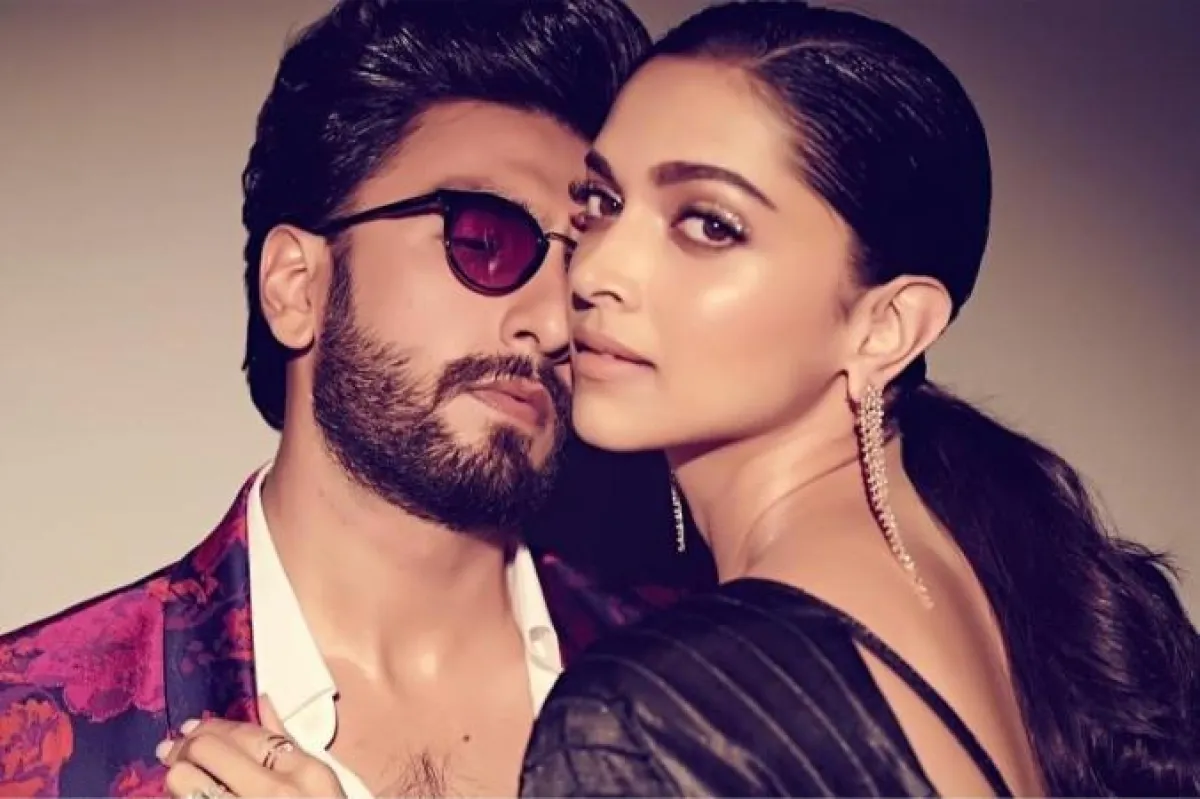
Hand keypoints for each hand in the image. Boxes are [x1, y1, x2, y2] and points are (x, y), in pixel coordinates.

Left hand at [156, 695, 346, 797]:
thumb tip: (264, 701)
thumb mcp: (321, 784)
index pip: (248, 733)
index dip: (212, 728)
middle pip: (209, 750)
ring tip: (179, 780)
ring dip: (177, 779)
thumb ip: (290, 742)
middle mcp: (277, 793)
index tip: (192, 731)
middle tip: (174, 753)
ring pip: (186, 782)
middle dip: (185, 748)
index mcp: (308, 773)